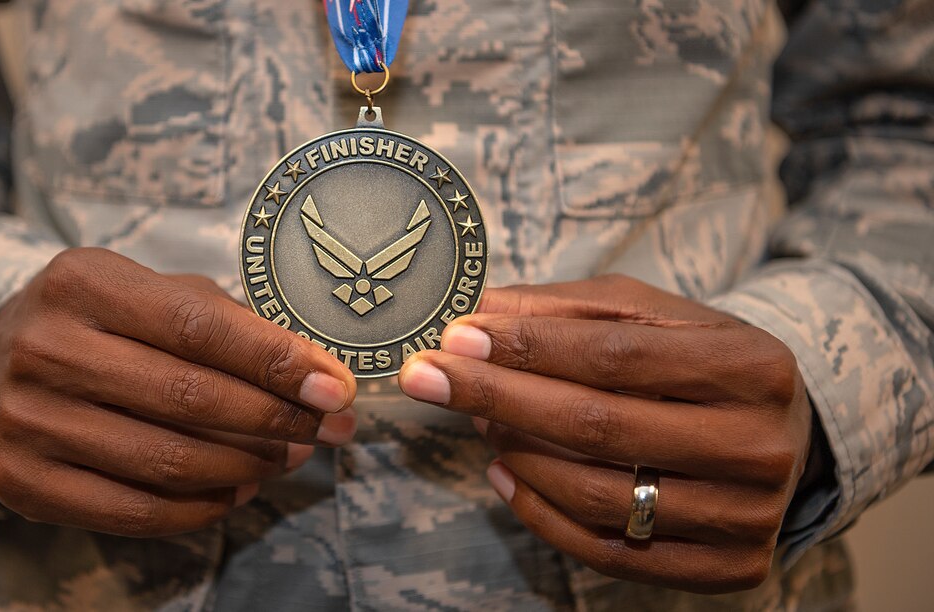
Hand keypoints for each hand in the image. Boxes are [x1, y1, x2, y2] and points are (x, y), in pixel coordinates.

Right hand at [0, 248, 356, 536]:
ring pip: (165, 461)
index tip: (336, 389)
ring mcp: (25, 419)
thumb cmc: (104, 320)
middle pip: (188, 397)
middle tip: (326, 430)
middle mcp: (46, 348)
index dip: (277, 363)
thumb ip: (229, 324)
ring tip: (287, 458)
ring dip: (247, 467)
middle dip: (276, 420)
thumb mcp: (154, 291)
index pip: (200, 327)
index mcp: (86, 283)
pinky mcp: (19, 480)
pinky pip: (131, 511)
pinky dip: (200, 509)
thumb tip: (319, 381)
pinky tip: (235, 491)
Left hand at [399, 274, 811, 592]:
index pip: (616, 356)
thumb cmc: (705, 363)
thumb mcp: (654, 316)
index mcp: (751, 365)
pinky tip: (503, 474)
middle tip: (427, 377)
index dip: (527, 348)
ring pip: (596, 494)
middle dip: (497, 397)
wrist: (787, 436)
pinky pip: (608, 550)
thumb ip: (570, 310)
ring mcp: (746, 516)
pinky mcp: (727, 569)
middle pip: (599, 426)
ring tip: (478, 421)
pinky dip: (539, 514)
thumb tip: (478, 313)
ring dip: (515, 454)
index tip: (454, 337)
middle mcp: (758, 445)